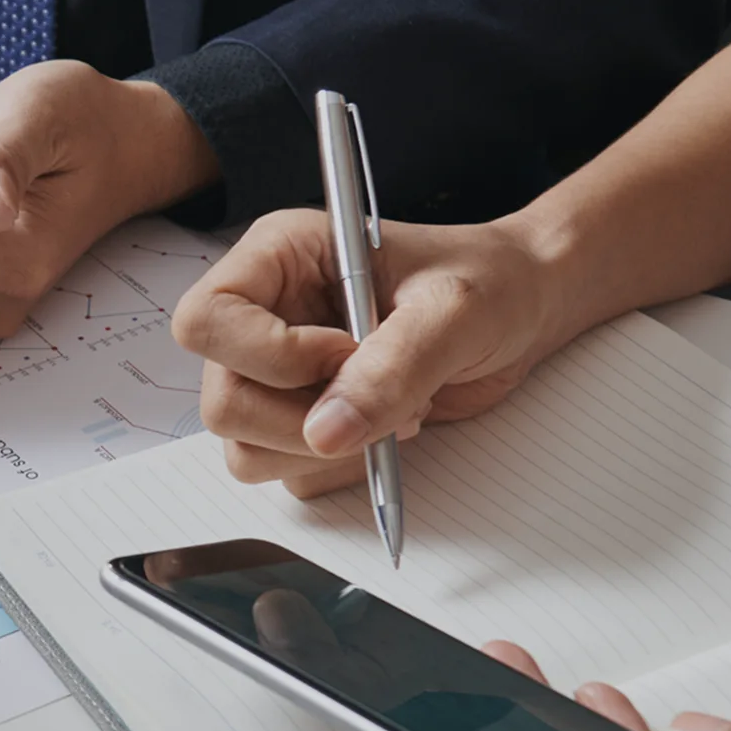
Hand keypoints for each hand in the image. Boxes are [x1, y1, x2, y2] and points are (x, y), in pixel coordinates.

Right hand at [171, 209, 578, 495]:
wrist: (523, 309)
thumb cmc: (489, 281)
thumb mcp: (453, 309)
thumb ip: (393, 365)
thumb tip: (326, 433)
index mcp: (277, 257)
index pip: (207, 320)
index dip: (268, 354)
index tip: (344, 353)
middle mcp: (264, 316)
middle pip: (221, 402)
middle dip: (302, 420)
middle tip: (380, 401)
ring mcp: (278, 375)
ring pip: (246, 449)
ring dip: (326, 450)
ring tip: (395, 409)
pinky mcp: (303, 420)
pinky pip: (290, 473)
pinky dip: (343, 467)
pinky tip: (390, 424)